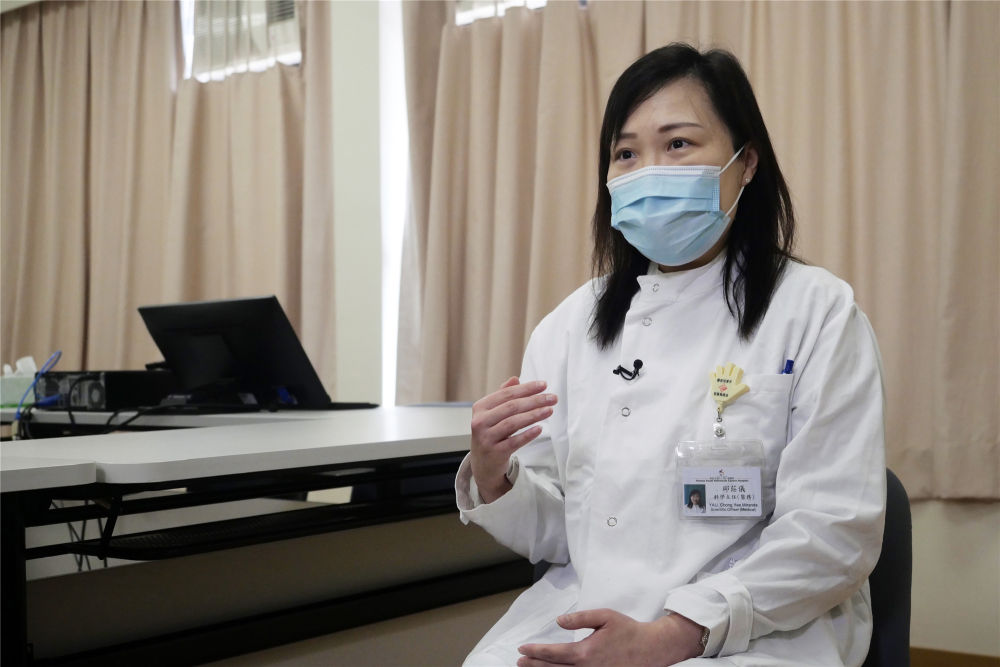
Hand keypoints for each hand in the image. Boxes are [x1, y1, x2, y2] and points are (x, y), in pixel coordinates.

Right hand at [470, 377, 556, 502]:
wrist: (483, 464)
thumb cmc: (491, 434)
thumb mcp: (493, 414)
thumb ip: (503, 396)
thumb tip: (516, 379)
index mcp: (480, 408)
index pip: (506, 394)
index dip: (526, 388)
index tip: (544, 385)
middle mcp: (480, 421)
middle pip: (511, 407)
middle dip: (534, 400)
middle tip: (553, 398)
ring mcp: (486, 438)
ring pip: (513, 423)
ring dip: (534, 415)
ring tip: (550, 410)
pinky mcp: (494, 453)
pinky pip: (514, 442)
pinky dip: (528, 434)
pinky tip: (540, 428)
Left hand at [517, 609, 703, 666]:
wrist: (652, 649)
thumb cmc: (629, 631)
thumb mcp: (605, 617)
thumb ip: (580, 618)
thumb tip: (559, 621)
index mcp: (586, 652)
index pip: (554, 654)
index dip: (536, 652)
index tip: (522, 650)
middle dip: (534, 666)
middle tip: (519, 662)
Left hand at [710, 362, 748, 409]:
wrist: (720, 401)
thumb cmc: (729, 396)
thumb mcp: (737, 393)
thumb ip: (742, 388)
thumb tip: (747, 386)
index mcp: (732, 379)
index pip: (737, 369)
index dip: (739, 369)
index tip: (738, 372)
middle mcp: (726, 377)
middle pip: (729, 365)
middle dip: (731, 366)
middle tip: (731, 370)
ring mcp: (719, 378)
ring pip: (719, 367)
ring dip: (721, 369)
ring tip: (723, 373)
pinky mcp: (713, 380)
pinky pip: (711, 374)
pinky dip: (713, 374)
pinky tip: (715, 376)